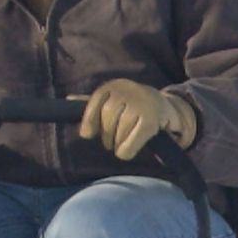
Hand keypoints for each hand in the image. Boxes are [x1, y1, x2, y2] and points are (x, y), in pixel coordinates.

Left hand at [78, 79, 198, 159]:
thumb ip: (94, 103)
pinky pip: (129, 144)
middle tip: (112, 142)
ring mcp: (140, 105)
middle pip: (106, 120)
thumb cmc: (134, 106)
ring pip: (118, 134)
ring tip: (126, 140)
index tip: (87, 134)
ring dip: (118, 144)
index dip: (88, 121)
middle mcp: (127, 91)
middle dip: (106, 136)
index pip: (94, 102)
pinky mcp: (151, 121)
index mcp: (114, 86)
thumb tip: (69, 99)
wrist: (168, 108)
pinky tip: (131, 148)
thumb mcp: (115, 100)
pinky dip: (127, 151)